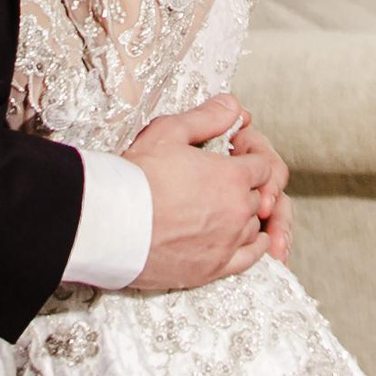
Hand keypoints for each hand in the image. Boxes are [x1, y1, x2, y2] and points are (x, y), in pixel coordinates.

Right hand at [124, 96, 289, 291]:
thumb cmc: (138, 176)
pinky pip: (249, 259)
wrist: (113, 223)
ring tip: (224, 210)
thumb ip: (208, 117)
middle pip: (256, 196)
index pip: (262, 166)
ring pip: (252, 227)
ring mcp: (226, 243)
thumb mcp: (171, 132)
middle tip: (221, 183)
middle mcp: (236, 211)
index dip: (249, 159)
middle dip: (244, 187)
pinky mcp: (212, 269)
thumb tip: (233, 106)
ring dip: (244, 216)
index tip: (235, 159)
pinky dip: (252, 248)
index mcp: (232, 176)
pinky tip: (246, 241)